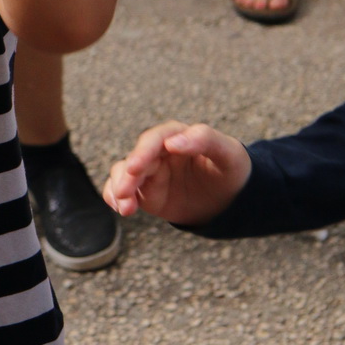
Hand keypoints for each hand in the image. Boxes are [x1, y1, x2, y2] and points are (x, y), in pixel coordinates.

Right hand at [104, 121, 251, 226]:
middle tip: (124, 191)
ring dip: (119, 188)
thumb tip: (173, 142)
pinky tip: (120, 208)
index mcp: (177, 135)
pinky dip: (114, 197)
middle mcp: (158, 151)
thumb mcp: (228, 153)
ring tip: (125, 208)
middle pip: (136, 158)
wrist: (231, 198)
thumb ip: (204, 140)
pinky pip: (121, 191)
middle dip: (128, 174)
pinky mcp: (144, 191)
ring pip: (123, 173)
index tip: (138, 166)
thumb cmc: (230, 169)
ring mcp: (149, 172)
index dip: (144, 151)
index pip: (156, 138)